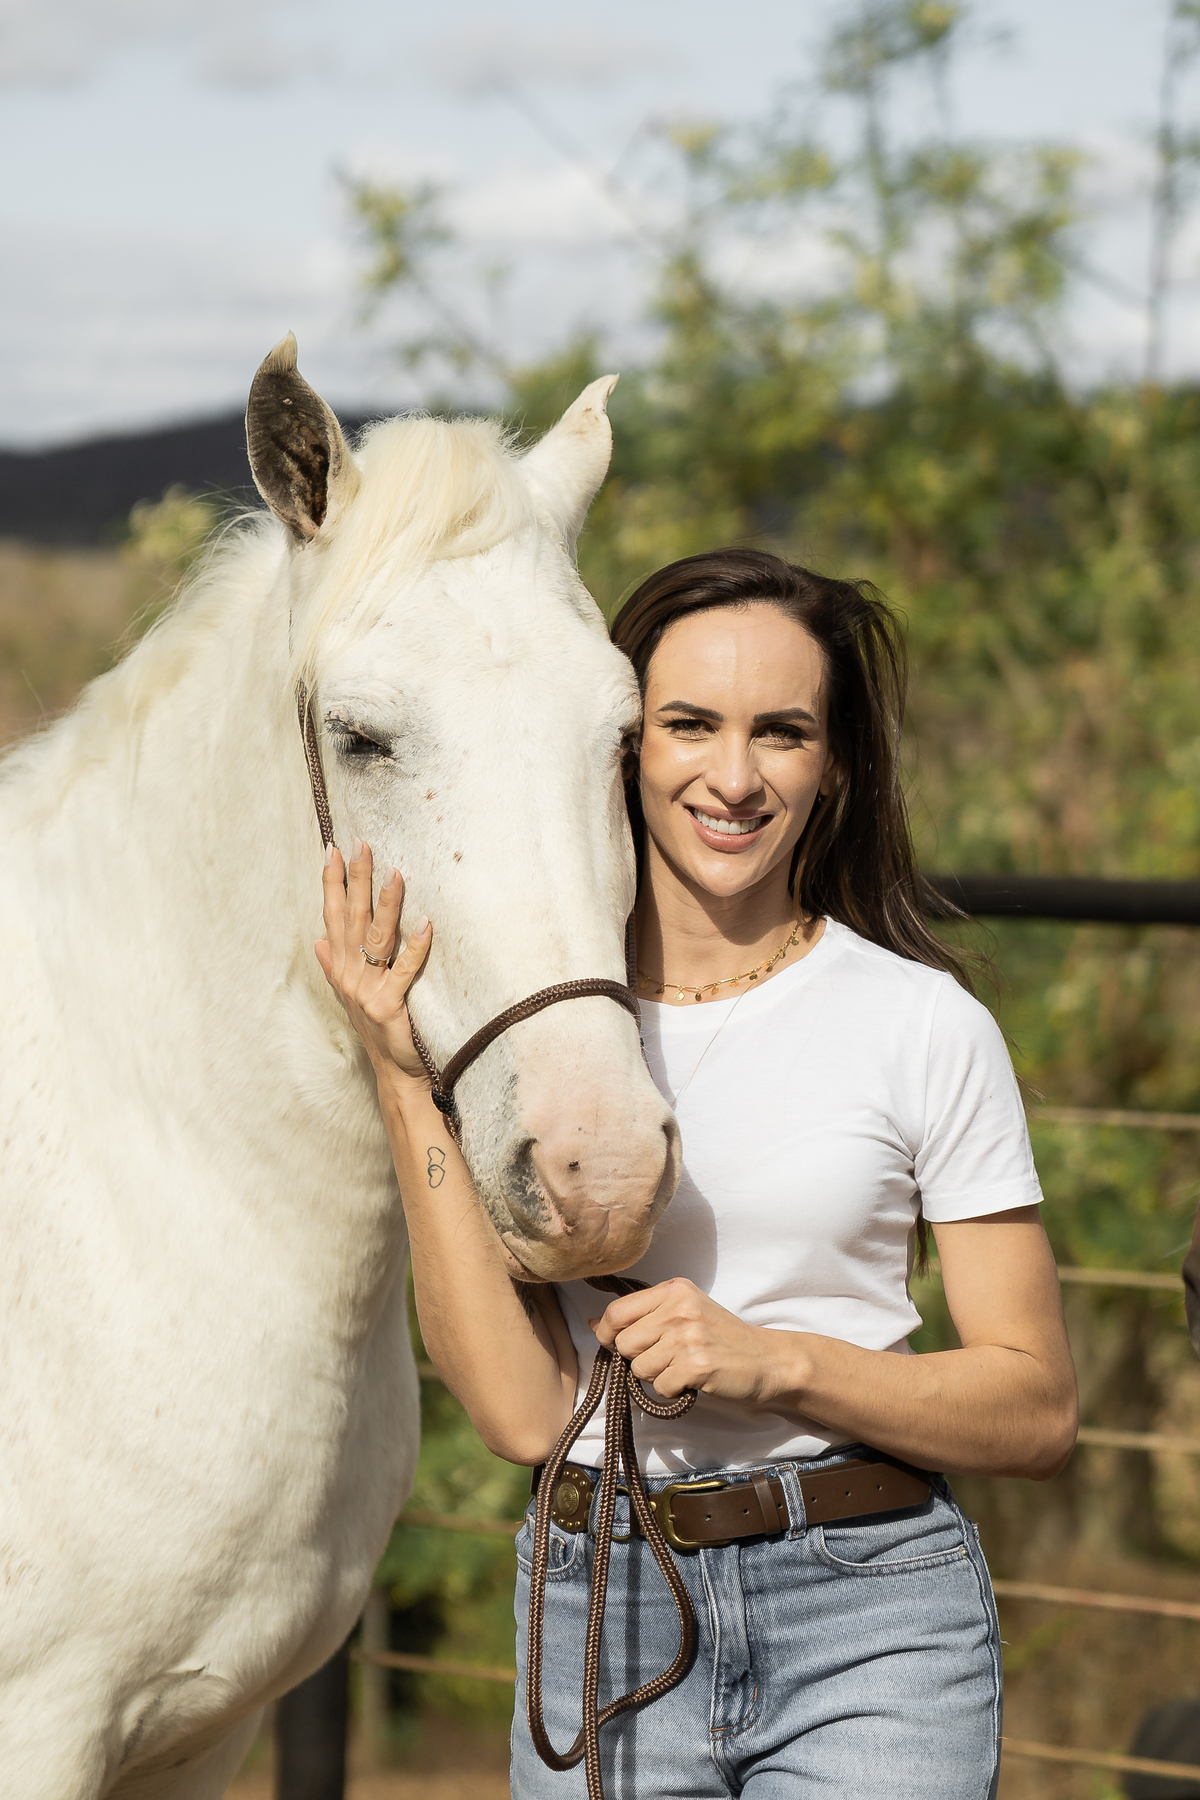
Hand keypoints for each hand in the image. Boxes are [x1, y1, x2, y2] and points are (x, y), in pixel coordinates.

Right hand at [314, 838, 432, 1083]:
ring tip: (394, 873)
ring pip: (377, 938)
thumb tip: (317, 941)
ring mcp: (367, 989)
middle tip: (360, 844)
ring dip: (385, 905)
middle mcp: (349, 974)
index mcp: (341, 967)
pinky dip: (416, 946)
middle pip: (353, 918)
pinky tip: (426, 923)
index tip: (331, 849)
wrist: (395, 1071)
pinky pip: (404, 970)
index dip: (332, 883)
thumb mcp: (351, 995)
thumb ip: (332, 966)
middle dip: (355, 879)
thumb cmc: (377, 1029)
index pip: (333, 916)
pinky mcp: (389, 1005)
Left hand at [589, 1278, 796, 1406]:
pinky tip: (693, 1380)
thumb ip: (641, 1315)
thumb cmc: (721, 1338)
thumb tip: (592, 1323)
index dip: (608, 1333)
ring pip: (640, 1368)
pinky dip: (673, 1391)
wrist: (766, 1360)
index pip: (617, 1312)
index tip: (617, 1344)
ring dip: (657, 1376)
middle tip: (666, 1358)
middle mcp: (679, 1308)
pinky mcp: (697, 1365)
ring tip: (683, 1367)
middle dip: (638, 1359)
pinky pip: (660, 1387)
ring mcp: (688, 1336)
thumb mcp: (684, 1313)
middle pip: (624, 1343)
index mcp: (673, 1289)